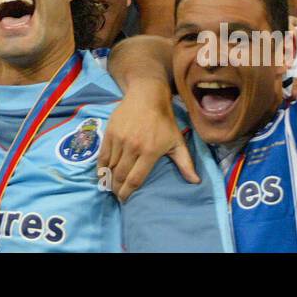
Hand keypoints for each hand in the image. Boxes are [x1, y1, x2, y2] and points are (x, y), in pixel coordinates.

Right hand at [96, 84, 198, 198]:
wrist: (147, 96)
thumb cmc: (164, 121)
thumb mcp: (177, 141)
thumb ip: (185, 163)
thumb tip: (195, 182)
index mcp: (150, 151)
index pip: (135, 179)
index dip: (128, 192)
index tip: (125, 200)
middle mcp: (133, 147)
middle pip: (120, 175)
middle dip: (117, 189)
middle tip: (117, 195)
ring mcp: (120, 139)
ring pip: (110, 166)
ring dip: (108, 179)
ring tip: (110, 186)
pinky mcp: (110, 132)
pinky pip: (103, 155)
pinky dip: (101, 166)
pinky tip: (102, 173)